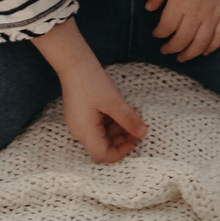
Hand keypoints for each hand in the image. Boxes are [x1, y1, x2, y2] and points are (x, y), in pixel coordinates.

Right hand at [33, 20, 145, 162]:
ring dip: (118, 132)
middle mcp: (80, 131)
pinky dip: (111, 124)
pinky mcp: (82, 116)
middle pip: (102, 147)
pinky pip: (98, 127)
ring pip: (102, 137)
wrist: (76, 64)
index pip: (102, 155)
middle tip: (136, 129)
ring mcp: (80, 124)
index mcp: (85, 131)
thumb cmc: (92, 82)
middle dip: (121, 141)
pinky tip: (120, 114)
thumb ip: (128, 119)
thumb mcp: (114, 102)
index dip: (120, 153)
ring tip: (130, 119)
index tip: (133, 142)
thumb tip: (143, 133)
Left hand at [147, 0, 219, 62]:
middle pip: (182, 39)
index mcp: (181, 1)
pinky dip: (210, 48)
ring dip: (189, 54)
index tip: (156, 33)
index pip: (167, 27)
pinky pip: (219, 38)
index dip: (159, 33)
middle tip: (166, 50)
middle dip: (171, 48)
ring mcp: (214, 15)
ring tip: (181, 57)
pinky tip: (203, 52)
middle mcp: (197, 12)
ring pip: (200, 44)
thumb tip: (149, 9)